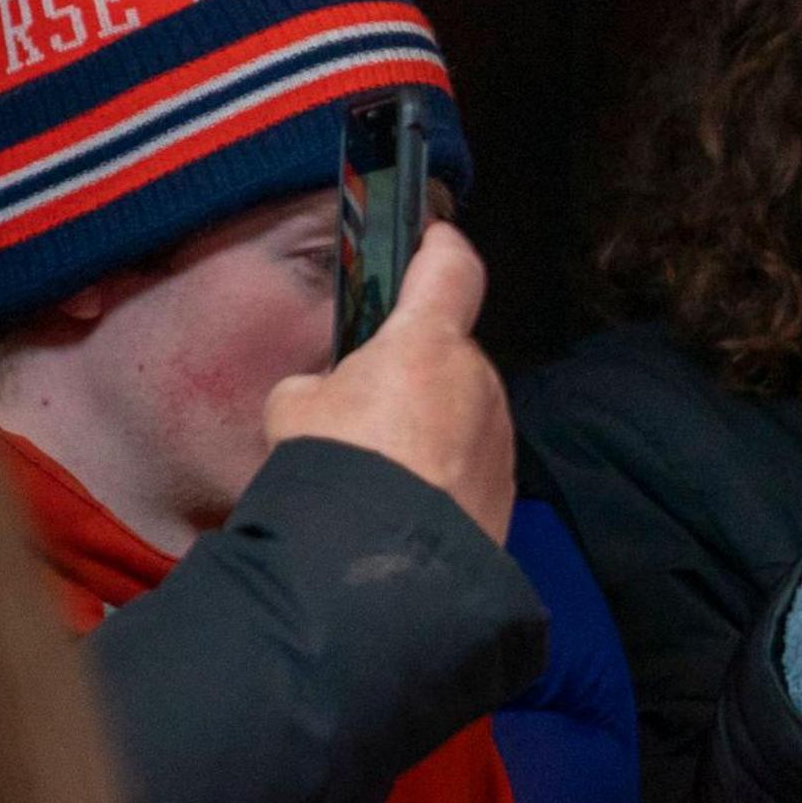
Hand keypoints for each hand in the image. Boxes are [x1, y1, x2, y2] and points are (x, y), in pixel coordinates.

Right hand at [260, 221, 513, 540]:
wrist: (382, 565)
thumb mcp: (295, 408)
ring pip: (463, 409)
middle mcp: (478, 380)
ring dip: (430, 422)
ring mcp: (499, 436)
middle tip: (364, 402)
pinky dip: (444, 468)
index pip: (452, 268)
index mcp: (427, 342)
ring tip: (379, 464)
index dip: (441, 247)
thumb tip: (331, 398)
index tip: (433, 237)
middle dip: (415, 367)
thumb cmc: (335, 468)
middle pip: (450, 352)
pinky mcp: (506, 487)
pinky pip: (471, 459)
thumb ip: (321, 385)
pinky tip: (406, 498)